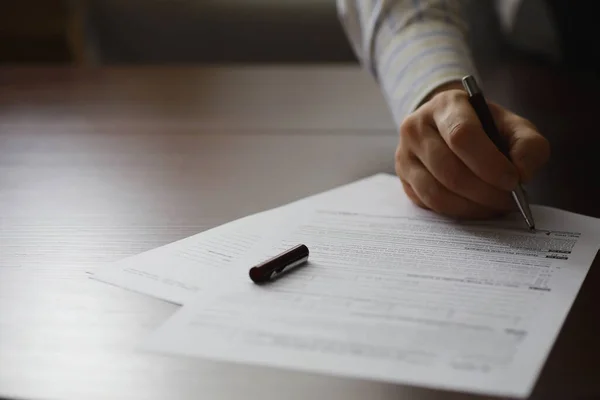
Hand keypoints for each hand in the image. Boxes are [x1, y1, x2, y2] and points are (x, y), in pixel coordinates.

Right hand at [395, 82, 549, 218]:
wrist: (447, 127)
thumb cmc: (484, 128)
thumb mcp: (512, 125)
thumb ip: (528, 146)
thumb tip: (521, 175)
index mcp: (445, 105)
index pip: (462, 135)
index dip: (489, 163)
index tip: (513, 180)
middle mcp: (416, 128)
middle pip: (449, 170)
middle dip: (485, 192)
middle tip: (509, 200)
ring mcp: (404, 155)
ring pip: (437, 193)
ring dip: (472, 207)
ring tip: (494, 206)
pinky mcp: (403, 179)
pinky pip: (429, 204)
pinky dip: (458, 212)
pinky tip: (476, 207)